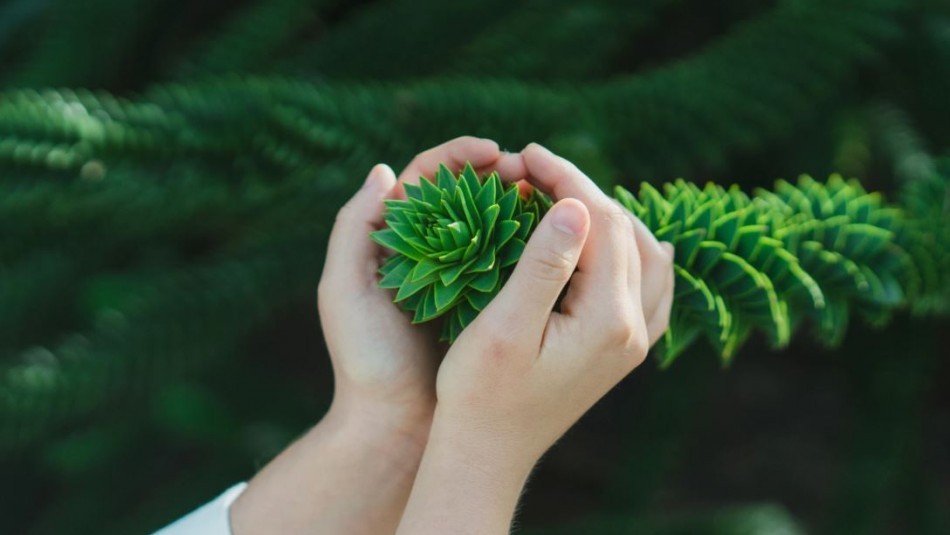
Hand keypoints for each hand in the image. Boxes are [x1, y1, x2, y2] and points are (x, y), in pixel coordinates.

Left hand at [231, 136, 526, 534]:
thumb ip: (354, 229)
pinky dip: (532, 247)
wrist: (395, 424)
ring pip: (494, 226)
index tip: (495, 152)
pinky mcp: (485, 305)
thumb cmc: (366, 359)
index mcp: (393, 240)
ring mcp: (459, 278)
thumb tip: (385, 171)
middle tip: (532, 172)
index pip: (428, 179)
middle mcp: (428, 252)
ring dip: (520, 206)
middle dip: (500, 174)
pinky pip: (511, 265)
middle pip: (468, 194)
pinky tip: (555, 240)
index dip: (461, 157)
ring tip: (550, 196)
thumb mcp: (344, 292)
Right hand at [396, 143, 673, 534]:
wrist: (488, 452)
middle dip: (581, 191)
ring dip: (607, 217)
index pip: (601, 223)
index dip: (565, 179)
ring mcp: (634, 343)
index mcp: (608, 319)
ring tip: (562, 197)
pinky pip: (649, 286)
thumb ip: (543, 264)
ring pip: (646, 256)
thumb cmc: (480, 392)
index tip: (526, 154)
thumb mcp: (504, 326)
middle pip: (626, 233)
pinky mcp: (622, 351)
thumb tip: (575, 204)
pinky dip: (629, 252)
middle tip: (532, 169)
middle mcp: (634, 329)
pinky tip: (611, 243)